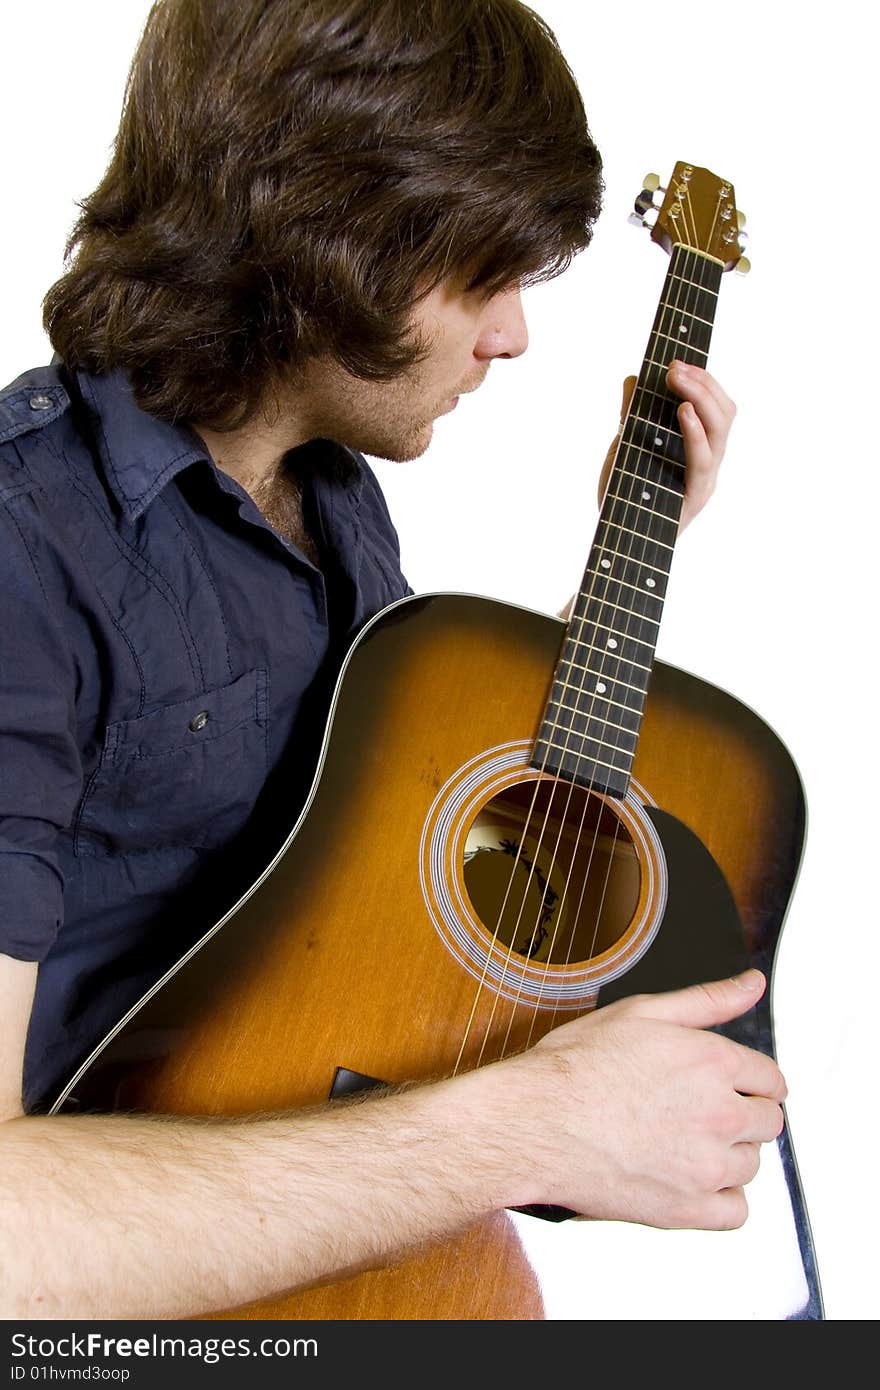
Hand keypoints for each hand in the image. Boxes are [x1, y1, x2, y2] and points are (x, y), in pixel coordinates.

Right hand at [504, 970, 784, 1229]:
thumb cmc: (577, 1067)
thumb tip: (753, 984)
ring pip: (751, 1165)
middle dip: (741, 1114)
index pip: (772, 1078)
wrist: (535, 1123)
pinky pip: (736, 1212)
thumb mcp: (642, 1012)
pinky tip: (688, 1179)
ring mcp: (708, 1167)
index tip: (728, 1086)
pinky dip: (719, 1199)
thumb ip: (709, 999)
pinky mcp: (690, 1210)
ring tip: (681, 1141)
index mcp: (715, 1061)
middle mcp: (722, 1114)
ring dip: (728, 1154)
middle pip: (768, 1122)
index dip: (749, 1080)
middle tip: (696, 1111)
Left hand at [598, 366, 736, 531]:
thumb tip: (633, 378)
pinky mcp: (695, 497)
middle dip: (703, 382)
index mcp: (700, 447)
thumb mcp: (626, 447)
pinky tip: (683, 412)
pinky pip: (703, 461)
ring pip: (721, 431)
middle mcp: (709, 462)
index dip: (705, 379)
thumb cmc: (624, 495)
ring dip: (701, 397)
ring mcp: (706, 480)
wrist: (613, 539)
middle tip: (674, 366)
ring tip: (678, 378)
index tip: (677, 358)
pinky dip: (695, 433)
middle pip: (726, 413)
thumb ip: (632, 416)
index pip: (718, 406)